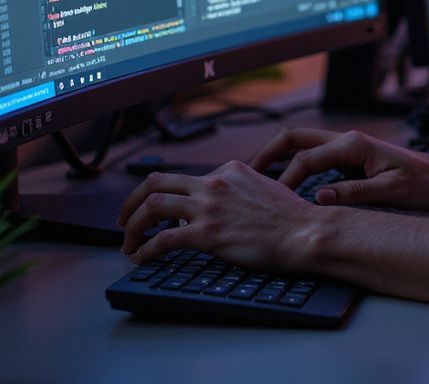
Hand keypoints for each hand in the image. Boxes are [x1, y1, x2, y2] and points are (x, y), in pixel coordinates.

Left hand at [117, 160, 315, 267]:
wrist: (304, 232)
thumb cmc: (291, 217)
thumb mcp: (262, 187)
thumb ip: (238, 190)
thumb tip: (221, 204)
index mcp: (228, 170)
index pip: (183, 177)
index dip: (164, 195)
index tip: (156, 209)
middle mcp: (214, 182)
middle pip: (156, 183)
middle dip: (132, 201)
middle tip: (124, 219)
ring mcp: (209, 207)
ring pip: (152, 207)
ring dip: (133, 226)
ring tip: (128, 242)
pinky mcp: (207, 234)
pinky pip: (162, 240)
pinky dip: (145, 250)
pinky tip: (142, 258)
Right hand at [250, 127, 428, 208]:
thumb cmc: (422, 185)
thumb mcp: (390, 192)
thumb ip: (354, 193)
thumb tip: (318, 198)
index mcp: (353, 144)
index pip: (306, 159)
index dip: (284, 180)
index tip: (270, 201)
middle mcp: (346, 140)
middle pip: (295, 139)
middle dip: (268, 155)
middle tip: (246, 176)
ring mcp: (346, 148)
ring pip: (301, 146)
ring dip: (278, 160)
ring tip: (257, 182)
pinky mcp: (348, 158)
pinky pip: (313, 158)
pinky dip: (293, 168)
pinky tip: (284, 187)